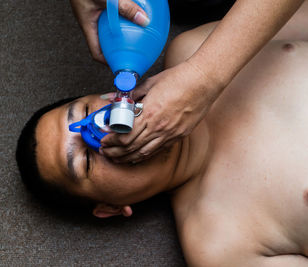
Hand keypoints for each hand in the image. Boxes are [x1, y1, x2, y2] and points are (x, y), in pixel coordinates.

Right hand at [70, 0, 148, 62]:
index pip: (97, 53)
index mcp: (88, 24)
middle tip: (136, 54)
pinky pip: (117, 14)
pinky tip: (141, 13)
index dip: (109, 63)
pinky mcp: (103, 4)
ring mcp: (98, 13)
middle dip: (121, 50)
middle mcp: (93, 21)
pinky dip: (128, 15)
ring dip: (126, 33)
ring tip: (141, 37)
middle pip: (107, 42)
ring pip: (113, 29)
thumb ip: (124, 7)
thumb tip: (144, 20)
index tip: (123, 67)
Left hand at [100, 61, 216, 162]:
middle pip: (132, 147)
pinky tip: (137, 156)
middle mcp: (159, 127)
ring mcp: (170, 133)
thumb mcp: (150, 84)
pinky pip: (158, 149)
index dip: (111, 141)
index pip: (124, 135)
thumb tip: (114, 98)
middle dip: (115, 152)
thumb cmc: (179, 79)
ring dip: (128, 157)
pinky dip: (145, 154)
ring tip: (117, 158)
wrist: (203, 81)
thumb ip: (131, 94)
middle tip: (106, 151)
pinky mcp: (179, 135)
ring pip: (144, 153)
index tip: (104, 140)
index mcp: (149, 113)